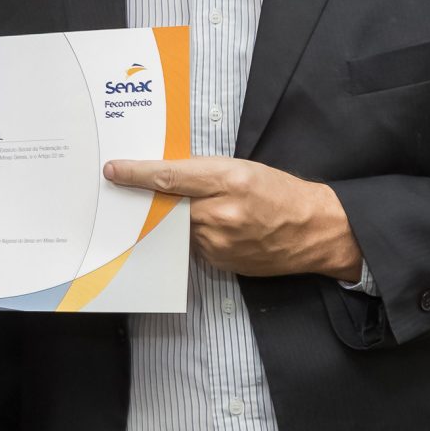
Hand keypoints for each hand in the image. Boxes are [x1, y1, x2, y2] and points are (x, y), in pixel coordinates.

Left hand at [101, 156, 362, 280]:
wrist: (316, 232)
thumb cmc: (282, 194)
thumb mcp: (245, 169)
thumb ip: (205, 172)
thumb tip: (166, 176)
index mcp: (228, 179)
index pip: (170, 176)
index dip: (136, 173)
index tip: (113, 170)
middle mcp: (220, 213)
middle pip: (167, 205)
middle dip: (152, 199)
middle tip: (136, 191)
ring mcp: (218, 243)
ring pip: (177, 228)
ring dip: (177, 219)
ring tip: (202, 209)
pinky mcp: (219, 262)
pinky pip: (192, 246)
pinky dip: (194, 235)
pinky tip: (214, 228)